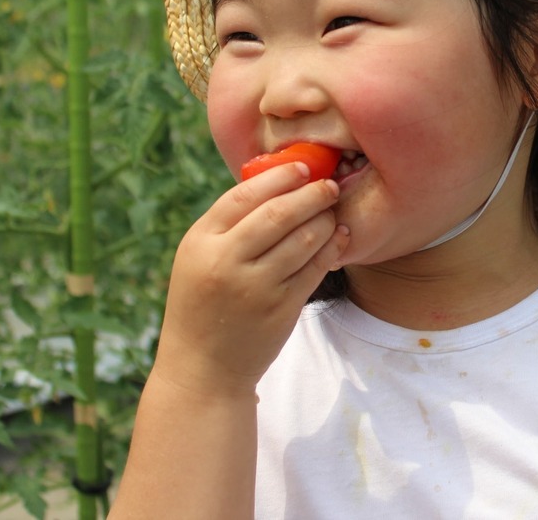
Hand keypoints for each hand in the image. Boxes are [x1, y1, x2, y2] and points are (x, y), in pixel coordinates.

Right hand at [151, 163, 349, 399]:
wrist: (202, 369)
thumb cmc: (203, 303)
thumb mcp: (198, 258)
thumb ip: (229, 225)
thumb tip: (278, 183)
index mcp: (201, 242)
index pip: (244, 195)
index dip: (279, 177)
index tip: (302, 167)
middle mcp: (226, 262)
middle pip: (279, 213)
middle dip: (311, 194)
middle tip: (329, 186)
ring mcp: (256, 287)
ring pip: (303, 239)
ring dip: (325, 220)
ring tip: (332, 211)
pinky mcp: (281, 308)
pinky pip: (315, 268)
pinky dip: (331, 247)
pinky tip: (338, 237)